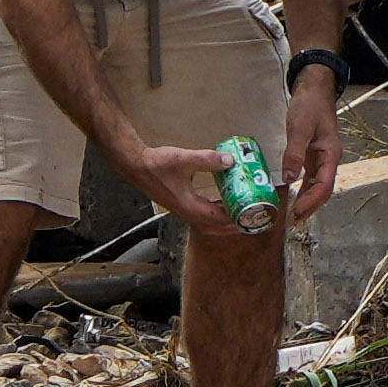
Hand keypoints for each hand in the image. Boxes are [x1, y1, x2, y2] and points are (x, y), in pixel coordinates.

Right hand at [124, 138, 250, 239]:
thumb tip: (230, 161)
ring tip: (239, 214)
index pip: (217, 220)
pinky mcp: (179, 204)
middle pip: (213, 228)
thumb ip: (208, 160)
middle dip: (232, 227)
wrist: (136, 166)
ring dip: (223, 222)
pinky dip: (214, 214)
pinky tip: (221, 203)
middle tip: (249, 220)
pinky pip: (201, 216)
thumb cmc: (157, 164)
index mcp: (189, 206)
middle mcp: (186, 212)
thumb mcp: (184, 159)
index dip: (235, 221)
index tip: (251, 218)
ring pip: (207, 224)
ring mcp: (181, 210)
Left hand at [276, 73, 345, 213]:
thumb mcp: (299, 128)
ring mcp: (322, 157)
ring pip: (318, 185)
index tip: (298, 212)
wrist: (314, 88)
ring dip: (308, 200)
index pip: (324, 185)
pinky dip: (304, 188)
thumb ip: (295, 153)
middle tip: (295, 220)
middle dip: (311, 206)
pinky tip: (295, 195)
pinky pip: (311, 176)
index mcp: (331, 154)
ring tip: (295, 214)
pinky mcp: (314, 154)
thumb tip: (290, 178)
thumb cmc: (310, 105)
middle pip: (323, 189)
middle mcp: (329, 159)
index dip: (312, 201)